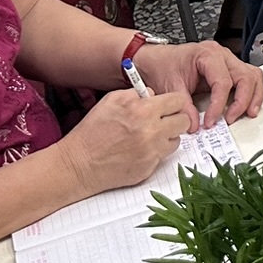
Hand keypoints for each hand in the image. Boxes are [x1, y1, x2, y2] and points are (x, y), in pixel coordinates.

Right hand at [59, 88, 192, 193]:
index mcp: (144, 111)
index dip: (174, 102)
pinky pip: (162, 157)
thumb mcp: (112, 100)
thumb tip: (154, 94)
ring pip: (176, 141)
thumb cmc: (92, 131)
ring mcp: (151, 153)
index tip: (169, 105)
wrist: (78, 164)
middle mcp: (152, 132)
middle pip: (184, 122)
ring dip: (166, 137)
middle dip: (175, 119)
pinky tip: (138, 151)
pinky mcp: (148, 169)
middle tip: (163, 121)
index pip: (179, 101)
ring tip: (148, 137)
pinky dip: (154, 153)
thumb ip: (137, 93)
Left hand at [133, 40, 262, 126]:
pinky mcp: (229, 69)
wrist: (158, 59)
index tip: (211, 121)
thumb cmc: (164, 66)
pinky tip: (247, 106)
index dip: (219, 104)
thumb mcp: (170, 86)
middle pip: (245, 76)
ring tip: (248, 113)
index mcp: (208, 55)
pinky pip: (249, 78)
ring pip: (253, 75)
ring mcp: (228, 61)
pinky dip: (251, 92)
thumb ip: (184, 106)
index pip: (223, 81)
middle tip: (231, 119)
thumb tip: (194, 125)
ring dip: (253, 96)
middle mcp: (223, 55)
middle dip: (242, 101)